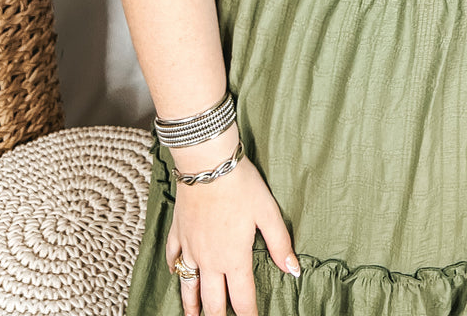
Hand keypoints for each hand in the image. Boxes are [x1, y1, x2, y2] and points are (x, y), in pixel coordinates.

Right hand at [165, 149, 299, 315]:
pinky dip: (174, 268)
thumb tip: (293, 270)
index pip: (242, 300)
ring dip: (191, 305)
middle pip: (213, 301)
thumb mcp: (267, 213)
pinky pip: (173, 257)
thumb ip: (280, 244)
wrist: (207, 164)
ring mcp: (190, 247)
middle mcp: (210, 260)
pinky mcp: (178, 232)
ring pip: (189, 286)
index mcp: (234, 259)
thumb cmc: (241, 185)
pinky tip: (175, 272)